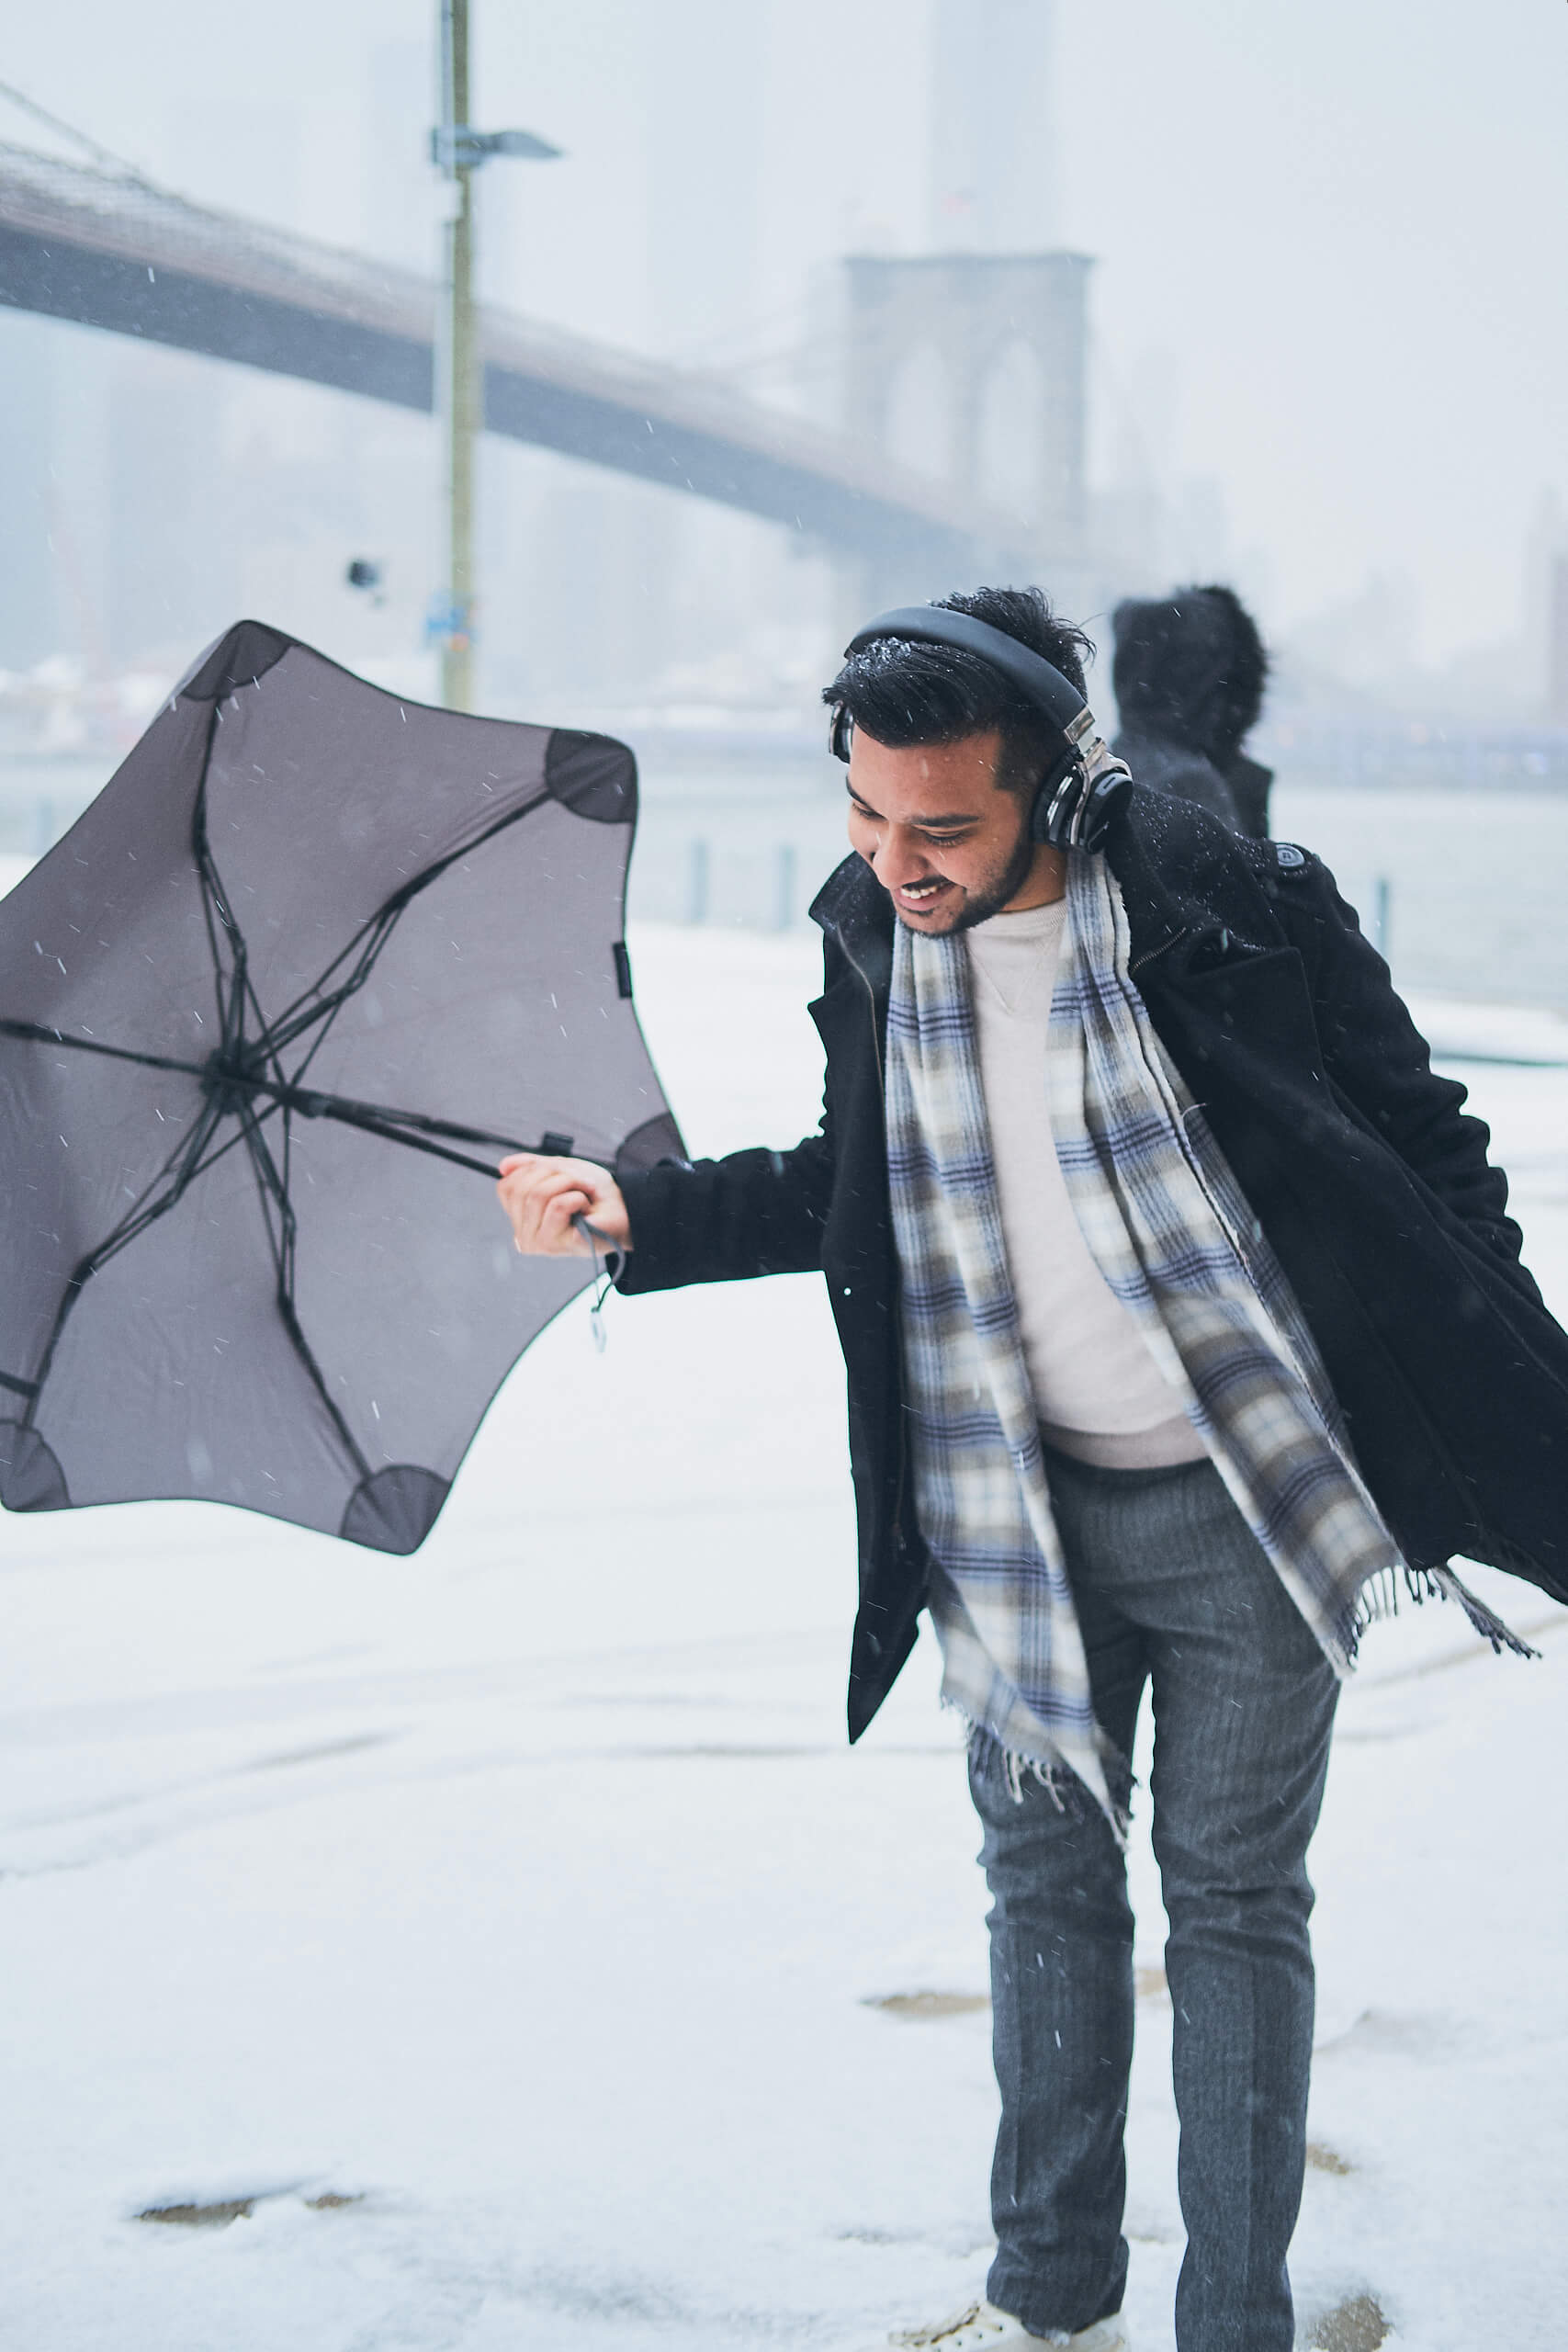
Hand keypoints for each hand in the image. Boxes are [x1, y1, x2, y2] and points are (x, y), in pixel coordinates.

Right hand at [496, 1152, 630, 1257]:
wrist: (624, 1212)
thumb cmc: (595, 1195)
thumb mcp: (560, 1171)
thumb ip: (532, 1167)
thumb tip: (503, 1166)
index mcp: (521, 1218)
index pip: (506, 1186)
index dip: (534, 1170)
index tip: (559, 1175)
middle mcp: (523, 1234)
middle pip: (521, 1188)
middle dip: (555, 1174)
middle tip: (577, 1183)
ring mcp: (537, 1243)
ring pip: (538, 1195)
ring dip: (569, 1183)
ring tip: (583, 1194)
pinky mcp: (555, 1246)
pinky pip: (557, 1205)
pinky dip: (577, 1197)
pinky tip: (585, 1208)